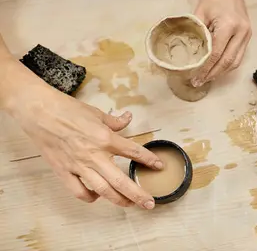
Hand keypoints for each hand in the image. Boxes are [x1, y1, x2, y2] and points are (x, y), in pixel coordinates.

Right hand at [4, 64, 161, 208]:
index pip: (133, 152)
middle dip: (137, 194)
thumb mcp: (96, 112)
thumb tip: (128, 118)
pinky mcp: (63, 172)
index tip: (159, 166)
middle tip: (150, 203)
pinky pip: (79, 191)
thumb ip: (114, 121)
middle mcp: (94, 155)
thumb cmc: (67, 110)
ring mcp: (78, 166)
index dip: (148, 160)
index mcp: (105, 138)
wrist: (39, 112)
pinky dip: (90, 197)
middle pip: (120, 181)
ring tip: (130, 204)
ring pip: (102, 190)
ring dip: (118, 200)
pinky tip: (98, 196)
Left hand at [192, 0, 250, 86]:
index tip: (195, 78)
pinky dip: (228, 63)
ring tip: (208, 77)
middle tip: (200, 82)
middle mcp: (241, 32)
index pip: (216, 54)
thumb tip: (190, 56)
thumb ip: (197, 34)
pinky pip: (239, 54)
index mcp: (229, 26)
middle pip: (228, 61)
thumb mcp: (200, 14)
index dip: (205, 69)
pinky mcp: (248, 34)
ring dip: (222, 71)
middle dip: (213, 74)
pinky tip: (217, 67)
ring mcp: (247, 34)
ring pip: (236, 61)